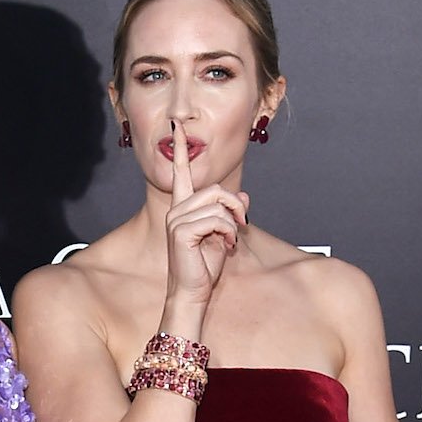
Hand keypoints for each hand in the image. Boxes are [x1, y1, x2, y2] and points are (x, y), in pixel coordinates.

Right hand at [164, 119, 247, 304]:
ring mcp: (177, 219)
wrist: (192, 292)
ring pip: (218, 203)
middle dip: (236, 206)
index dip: (181, 150)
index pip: (180, 173)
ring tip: (229, 241)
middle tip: (241, 226)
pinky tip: (225, 246)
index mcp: (183, 208)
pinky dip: (229, 233)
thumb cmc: (204, 267)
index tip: (177, 129)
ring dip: (233, 224)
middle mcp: (177, 210)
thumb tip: (244, 198)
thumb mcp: (224, 235)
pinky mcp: (182, 231)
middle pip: (215, 188)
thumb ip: (232, 214)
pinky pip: (217, 219)